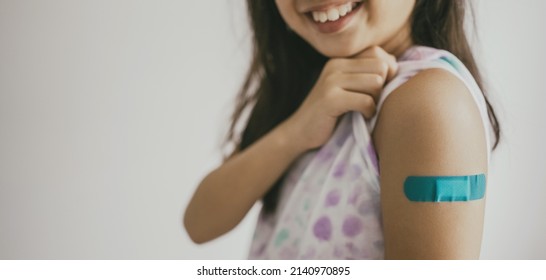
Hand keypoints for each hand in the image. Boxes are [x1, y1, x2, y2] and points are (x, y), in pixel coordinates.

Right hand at [283, 46, 397, 150]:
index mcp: (340, 61)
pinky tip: (361, 117)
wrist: (299, 133)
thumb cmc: (330, 114)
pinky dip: (369, 112)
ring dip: (376, 100)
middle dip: (382, 87)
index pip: (378, 54)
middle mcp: (335, 66)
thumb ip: (366, 74)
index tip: (377, 91)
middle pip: (380, 67)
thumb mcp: (347, 89)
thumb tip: (396, 65)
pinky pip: (366, 101)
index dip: (386, 73)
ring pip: (376, 82)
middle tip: (371, 102)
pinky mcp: (330, 99)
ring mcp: (331, 81)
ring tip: (365, 110)